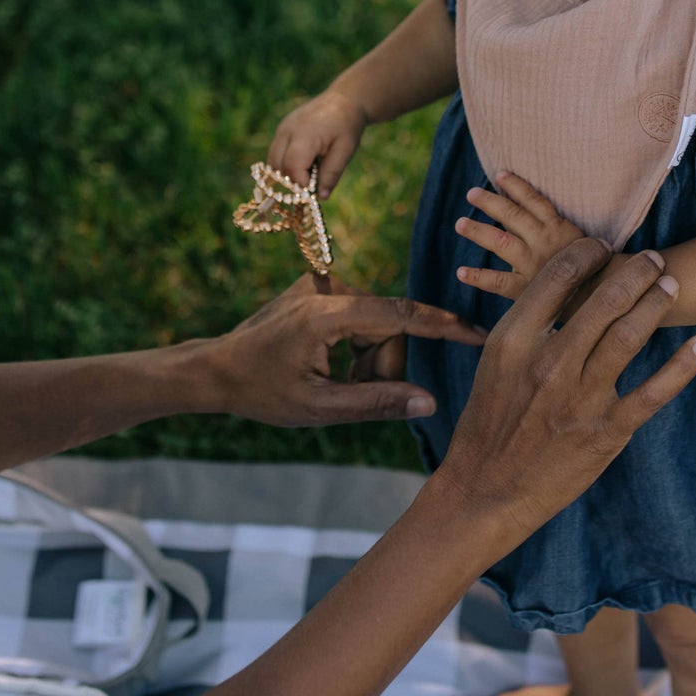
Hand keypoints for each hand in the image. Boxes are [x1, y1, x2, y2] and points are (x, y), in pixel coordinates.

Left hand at [206, 274, 484, 425]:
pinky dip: (354, 347)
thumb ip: (376, 403)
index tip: (479, 334)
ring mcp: (322, 287)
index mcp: (328, 316)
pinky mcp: (318, 290)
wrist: (216, 369)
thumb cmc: (262, 393)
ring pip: (377, 327)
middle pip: (389, 328)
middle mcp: (328, 291)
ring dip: (366, 360)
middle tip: (350, 394)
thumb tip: (429, 402)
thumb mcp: (319, 409)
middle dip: (381, 366)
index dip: (444, 327)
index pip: (402, 316)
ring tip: (333, 382)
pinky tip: (324, 364)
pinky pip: (360, 319)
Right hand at [268, 89, 367, 198]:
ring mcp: (282, 129)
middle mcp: (288, 130)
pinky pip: (275, 153)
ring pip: (272, 161)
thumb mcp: (345, 151)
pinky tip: (303, 166)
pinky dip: (284, 165)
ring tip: (307, 175)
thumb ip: (332, 173)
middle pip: (276, 166)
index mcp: (305, 135)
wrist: (343, 101)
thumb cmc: (347, 126)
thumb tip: (321, 197)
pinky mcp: (281, 130)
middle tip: (310, 187)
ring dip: (285, 175)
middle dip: (290, 182)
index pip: (292, 167)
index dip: (300, 184)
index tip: (313, 193)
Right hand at [439, 241, 695, 538]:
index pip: (559, 276)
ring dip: (657, 303)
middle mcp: (550, 363)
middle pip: (605, 298)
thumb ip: (527, 326)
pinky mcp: (608, 431)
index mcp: (515, 340)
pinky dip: (684, 365)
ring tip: (670, 286)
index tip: (603, 248)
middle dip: (635, 271)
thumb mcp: (494, 363)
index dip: (588, 253)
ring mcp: (581, 397)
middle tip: (652, 260)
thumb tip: (561, 287)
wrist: (487, 488)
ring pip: (632, 333)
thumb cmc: (490, 421)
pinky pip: (656, 391)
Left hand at [456, 171, 583, 299]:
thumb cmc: (586, 265)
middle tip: (471, 193)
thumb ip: (547, 224)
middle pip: (513, 216)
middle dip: (490, 202)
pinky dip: (479, 277)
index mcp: (558, 227)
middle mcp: (544, 242)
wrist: (601, 296)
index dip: (516, 186)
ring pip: (501, 243)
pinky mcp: (526, 289)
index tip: (499, 174)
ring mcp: (534, 265)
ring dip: (479, 231)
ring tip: (460, 223)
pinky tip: (460, 272)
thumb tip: (517, 207)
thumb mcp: (573, 238)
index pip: (534, 200)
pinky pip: (499, 282)